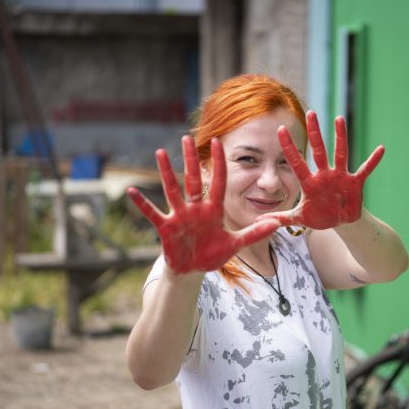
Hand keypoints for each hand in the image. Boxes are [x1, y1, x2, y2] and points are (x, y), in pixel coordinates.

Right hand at [127, 136, 278, 273]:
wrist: (193, 270)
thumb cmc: (213, 254)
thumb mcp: (236, 244)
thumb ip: (254, 233)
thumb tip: (277, 224)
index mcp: (213, 210)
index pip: (218, 182)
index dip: (219, 163)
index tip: (219, 141)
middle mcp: (195, 208)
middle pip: (192, 180)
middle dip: (190, 160)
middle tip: (187, 138)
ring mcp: (180, 216)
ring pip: (172, 190)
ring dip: (166, 173)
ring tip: (160, 152)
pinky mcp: (166, 228)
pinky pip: (153, 213)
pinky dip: (142, 203)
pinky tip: (130, 191)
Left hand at [259, 111, 383, 229]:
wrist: (340, 221)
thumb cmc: (319, 216)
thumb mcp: (299, 218)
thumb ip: (281, 218)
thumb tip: (258, 223)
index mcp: (309, 183)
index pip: (296, 162)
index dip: (289, 147)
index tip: (280, 129)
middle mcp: (324, 175)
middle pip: (318, 150)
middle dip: (315, 133)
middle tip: (310, 112)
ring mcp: (340, 176)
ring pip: (340, 153)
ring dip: (340, 136)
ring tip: (339, 118)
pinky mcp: (355, 183)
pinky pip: (365, 170)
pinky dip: (373, 161)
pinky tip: (381, 149)